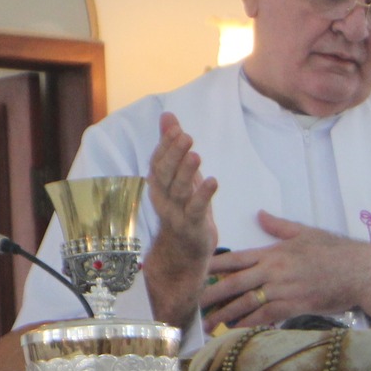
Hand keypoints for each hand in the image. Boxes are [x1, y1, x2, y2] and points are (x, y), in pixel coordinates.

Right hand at [140, 113, 218, 328]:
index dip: (165, 145)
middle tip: (185, 136)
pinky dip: (203, 195)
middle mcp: (162, 198)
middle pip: (165, 174)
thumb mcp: (180, 175)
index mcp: (158, 185)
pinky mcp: (191, 227)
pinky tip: (213, 181)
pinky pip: (196, 210)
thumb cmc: (183, 208)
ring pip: (178, 191)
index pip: (157, 161)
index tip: (175, 127)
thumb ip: (173, 146)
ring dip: (186, 173)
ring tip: (196, 155)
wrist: (182, 254)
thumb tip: (168, 115)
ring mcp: (175, 213)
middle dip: (174, 154)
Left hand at [199, 212, 370, 330]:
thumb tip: (261, 214)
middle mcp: (273, 271)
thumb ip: (278, 226)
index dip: (213, 266)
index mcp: (273, 252)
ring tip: (205, 323)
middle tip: (190, 302)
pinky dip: (248, 325)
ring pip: (246, 304)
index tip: (195, 270)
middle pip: (234, 283)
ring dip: (224, 315)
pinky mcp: (294, 307)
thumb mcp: (305, 232)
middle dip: (211, 294)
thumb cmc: (336, 251)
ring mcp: (283, 290)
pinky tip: (233, 333)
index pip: (236, 258)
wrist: (362, 272)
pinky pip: (265, 318)